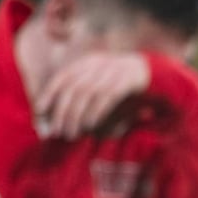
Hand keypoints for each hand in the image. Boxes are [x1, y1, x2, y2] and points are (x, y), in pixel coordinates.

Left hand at [35, 52, 150, 139]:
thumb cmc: (126, 87)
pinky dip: (96, 112)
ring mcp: (114, 71)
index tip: (40, 111)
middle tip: (58, 132)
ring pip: (88, 93)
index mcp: (89, 63)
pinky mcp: (128, 80)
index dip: (50, 94)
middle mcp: (99, 64)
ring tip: (72, 133)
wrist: (157, 74)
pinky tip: (91, 126)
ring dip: (77, 116)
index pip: (63, 78)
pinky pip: (107, 97)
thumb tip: (63, 118)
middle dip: (62, 111)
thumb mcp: (103, 85)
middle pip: (73, 88)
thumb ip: (86, 97)